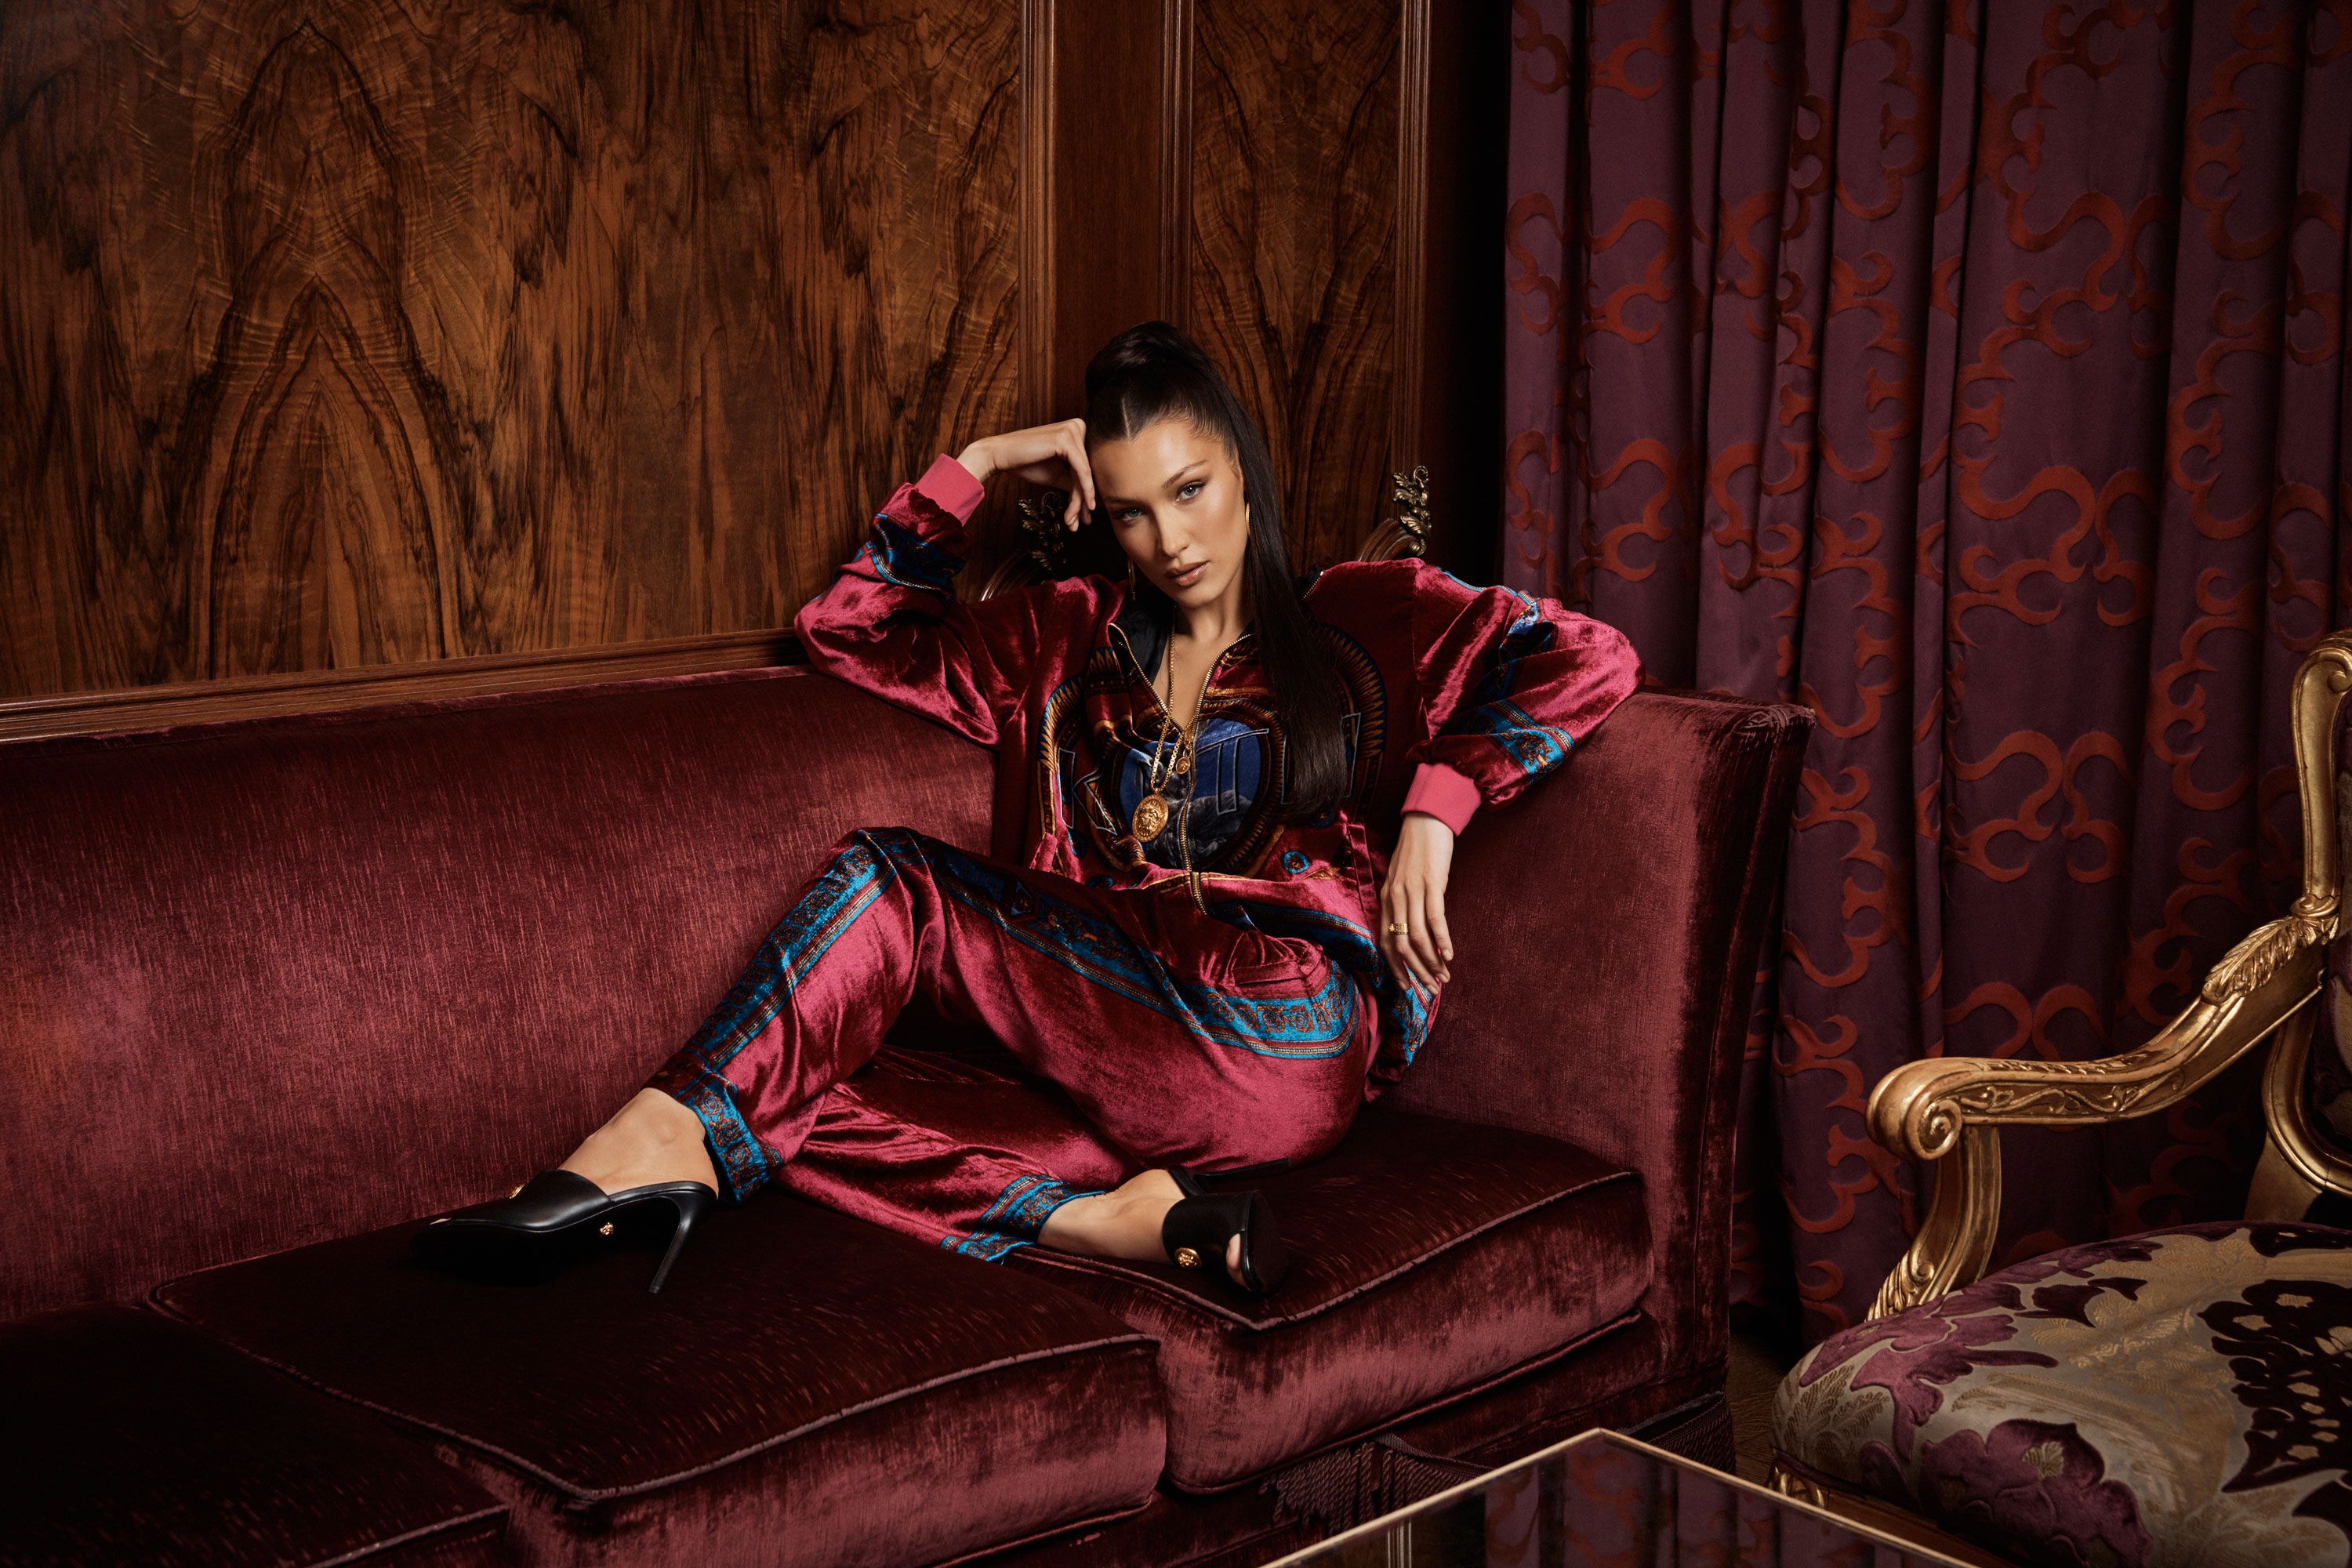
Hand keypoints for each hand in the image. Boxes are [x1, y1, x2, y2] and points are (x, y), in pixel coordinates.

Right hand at [955, 419, 1097, 529]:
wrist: (1001, 455)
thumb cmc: (1027, 463)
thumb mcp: (1058, 474)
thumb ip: (1076, 482)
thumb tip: (1092, 503)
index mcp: (1077, 431)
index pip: (1086, 468)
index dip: (1085, 495)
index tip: (1084, 517)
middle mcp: (1078, 426)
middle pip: (1086, 472)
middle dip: (1082, 501)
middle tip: (1079, 524)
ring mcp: (1073, 430)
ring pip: (1084, 474)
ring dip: (1079, 501)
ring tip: (1071, 522)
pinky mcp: (1066, 438)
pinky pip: (1081, 470)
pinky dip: (1083, 490)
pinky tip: (1084, 506)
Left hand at [1380, 812, 1455, 999]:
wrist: (1426, 819)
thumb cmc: (1418, 850)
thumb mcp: (1403, 878)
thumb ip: (1404, 901)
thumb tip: (1413, 927)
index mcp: (1386, 899)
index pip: (1385, 942)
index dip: (1396, 968)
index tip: (1408, 987)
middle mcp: (1394, 898)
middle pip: (1400, 945)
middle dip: (1416, 971)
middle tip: (1431, 989)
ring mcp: (1412, 891)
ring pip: (1417, 936)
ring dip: (1431, 961)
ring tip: (1443, 977)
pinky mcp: (1431, 883)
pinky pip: (1434, 918)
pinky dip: (1441, 939)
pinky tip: (1449, 955)